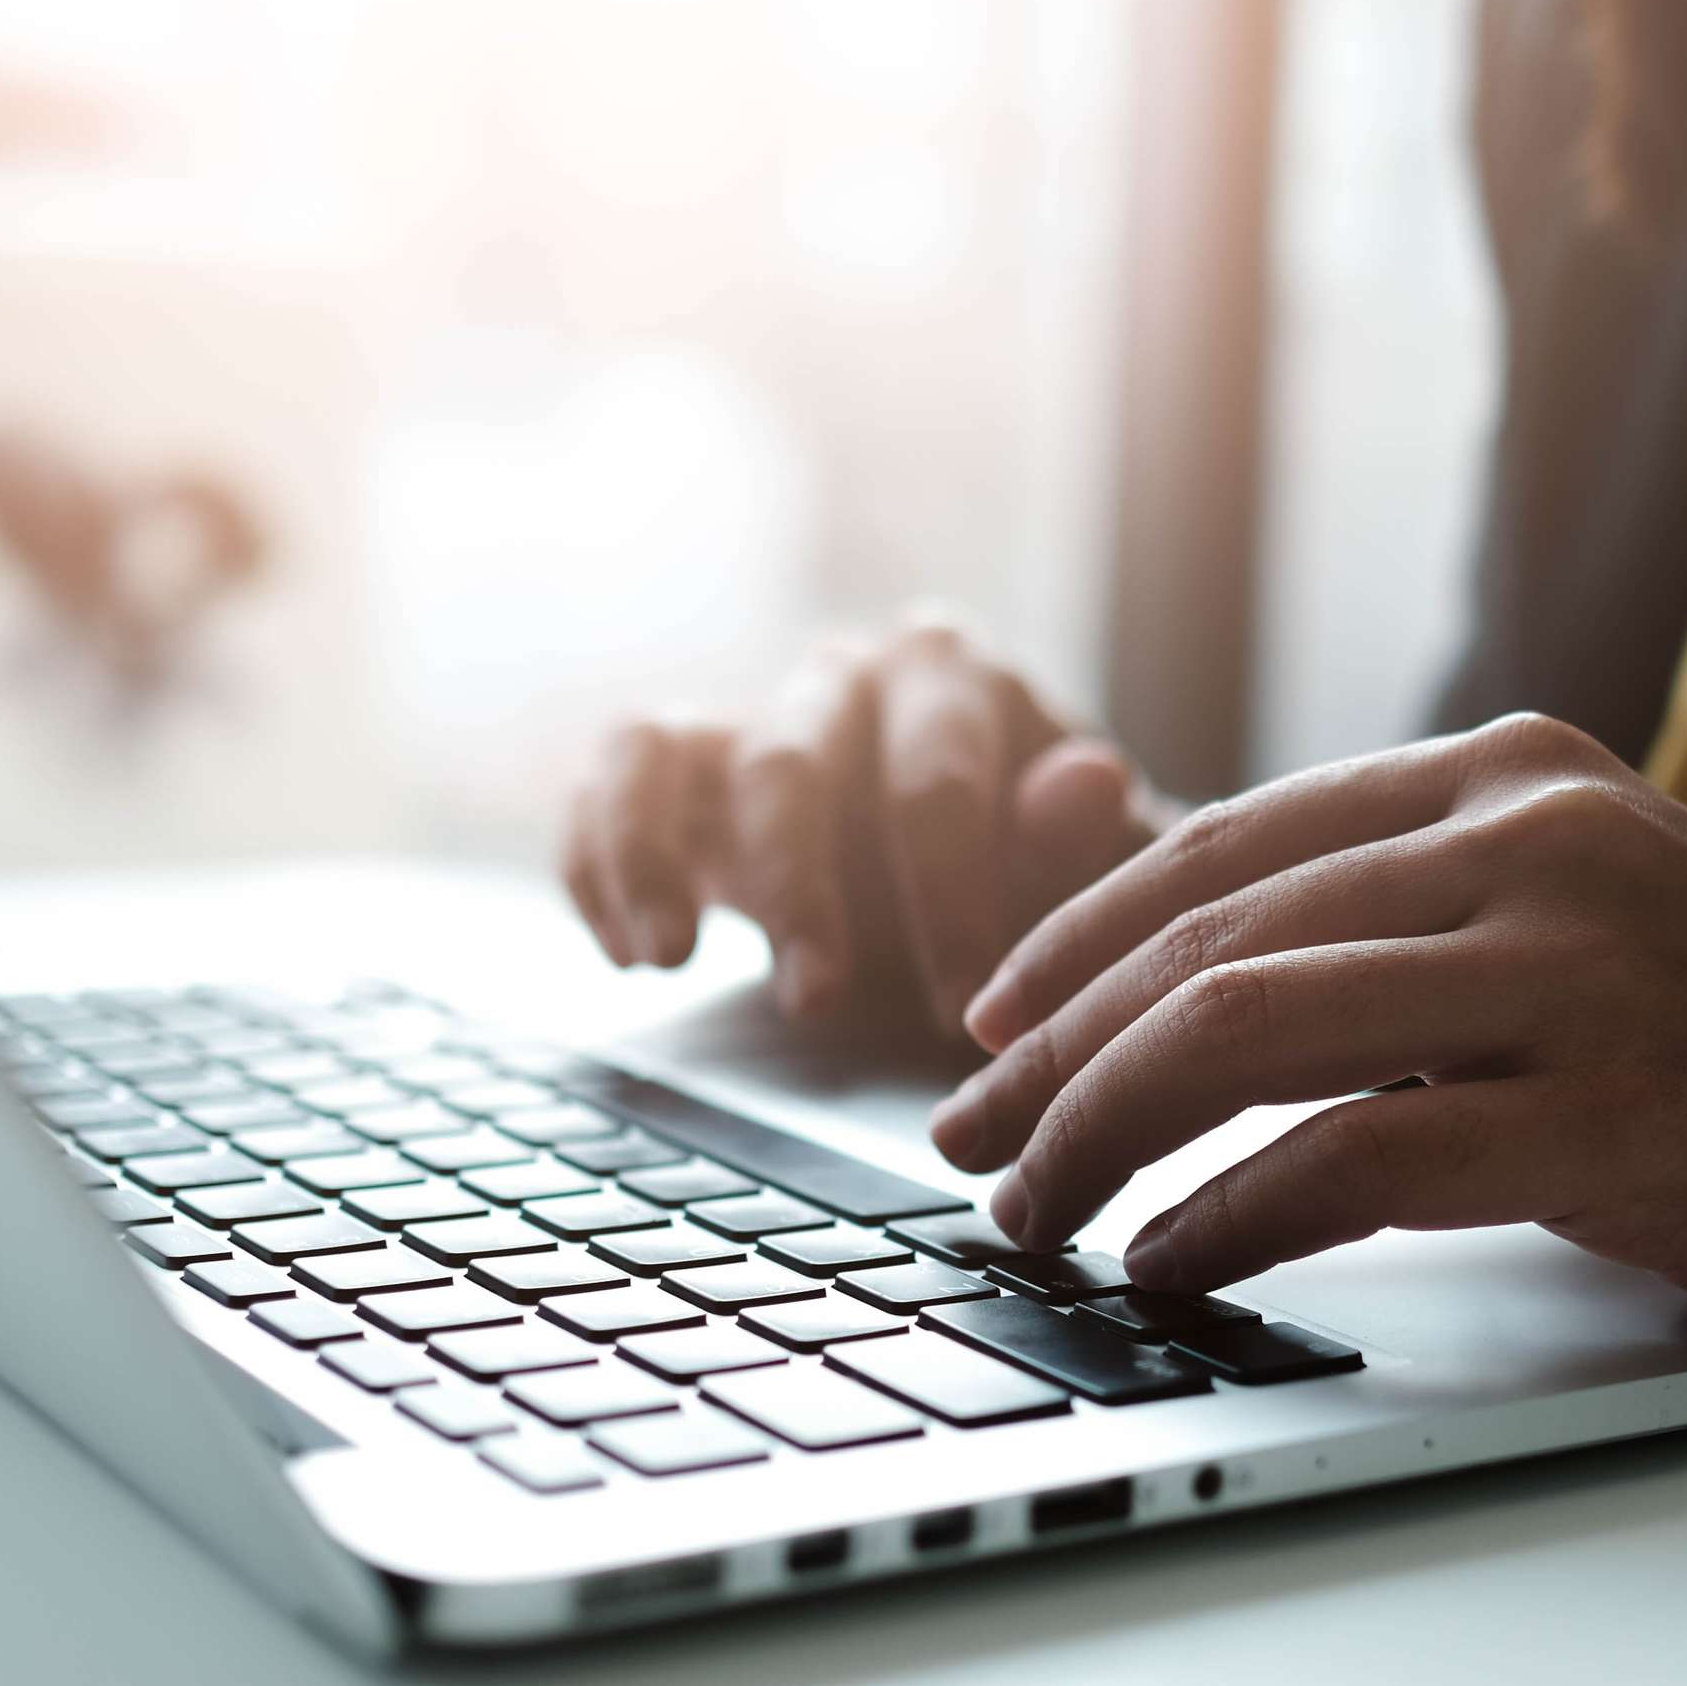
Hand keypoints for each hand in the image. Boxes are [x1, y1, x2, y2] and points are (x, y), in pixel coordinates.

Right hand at [561, 624, 1164, 1033]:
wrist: (974, 863)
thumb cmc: (1038, 867)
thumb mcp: (1084, 872)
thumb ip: (1083, 838)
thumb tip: (1088, 779)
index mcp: (953, 677)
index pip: (939, 783)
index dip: (947, 902)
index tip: (961, 1011)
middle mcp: (843, 674)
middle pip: (794, 766)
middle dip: (801, 891)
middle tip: (817, 1004)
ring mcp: (750, 710)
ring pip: (670, 752)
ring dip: (659, 857)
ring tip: (670, 960)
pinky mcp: (672, 761)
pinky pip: (609, 780)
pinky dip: (598, 858)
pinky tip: (628, 954)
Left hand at [928, 715, 1686, 1315]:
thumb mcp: (1558, 907)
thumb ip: (1374, 900)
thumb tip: (1123, 877)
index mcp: (1505, 773)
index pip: (1227, 843)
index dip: (1077, 940)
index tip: (989, 1026)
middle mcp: (1530, 841)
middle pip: (1211, 940)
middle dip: (1055, 1058)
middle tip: (972, 1146)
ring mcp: (1574, 968)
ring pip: (1248, 1031)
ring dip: (1105, 1137)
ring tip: (1039, 1216)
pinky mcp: (1607, 1109)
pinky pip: (1350, 1159)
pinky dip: (1228, 1218)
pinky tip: (1171, 1261)